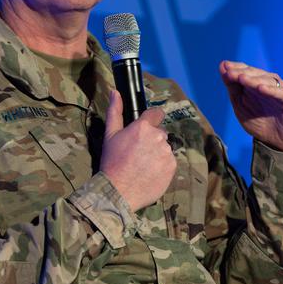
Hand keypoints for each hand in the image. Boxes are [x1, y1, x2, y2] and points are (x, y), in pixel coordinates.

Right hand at [100, 90, 176, 210]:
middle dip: (153, 139)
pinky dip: (162, 166)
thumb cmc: (111, 162)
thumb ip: (115, 111)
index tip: (145, 129)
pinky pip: (170, 162)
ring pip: (165, 148)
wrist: (118, 191)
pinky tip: (149, 173)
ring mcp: (167, 152)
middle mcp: (158, 137)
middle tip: (138, 153)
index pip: (157, 114)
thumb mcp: (110, 135)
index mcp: (143, 126)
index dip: (151, 120)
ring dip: (158, 153)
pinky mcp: (172, 167)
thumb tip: (115, 91)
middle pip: (161, 133)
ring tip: (143, 165)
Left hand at [220, 61, 282, 154]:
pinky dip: (271, 90)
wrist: (277, 141)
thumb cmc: (259, 122)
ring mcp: (281, 90)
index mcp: (257, 83)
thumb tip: (222, 66)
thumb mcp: (240, 105)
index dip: (236, 67)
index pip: (246, 70)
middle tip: (229, 73)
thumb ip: (232, 87)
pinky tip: (261, 88)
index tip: (224, 67)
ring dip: (254, 79)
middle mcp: (270, 83)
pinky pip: (281, 93)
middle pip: (256, 74)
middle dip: (242, 73)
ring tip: (241, 78)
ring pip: (268, 81)